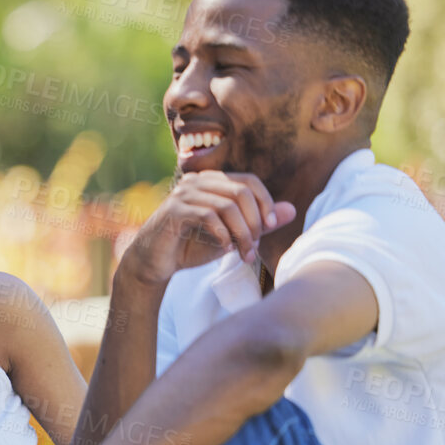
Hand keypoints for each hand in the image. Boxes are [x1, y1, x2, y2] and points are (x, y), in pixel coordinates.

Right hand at [120, 171, 295, 285]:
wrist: (153, 263)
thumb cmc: (190, 247)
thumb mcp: (231, 234)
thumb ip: (258, 223)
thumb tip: (291, 210)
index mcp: (211, 182)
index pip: (248, 182)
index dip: (265, 202)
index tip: (269, 227)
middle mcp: (197, 181)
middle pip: (241, 192)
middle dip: (254, 222)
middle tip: (254, 248)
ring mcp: (183, 194)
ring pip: (227, 206)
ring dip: (241, 234)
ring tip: (243, 254)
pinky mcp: (174, 210)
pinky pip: (209, 216)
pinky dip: (222, 235)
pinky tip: (224, 250)